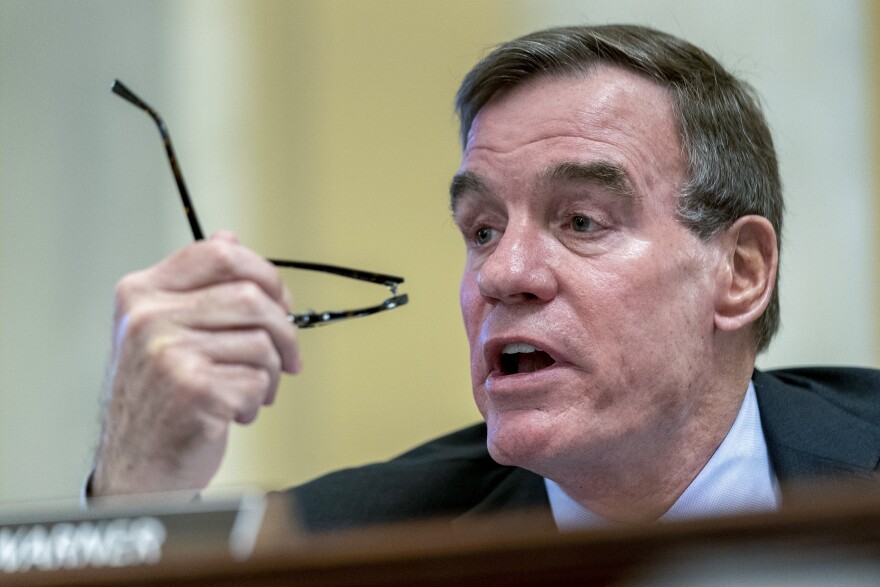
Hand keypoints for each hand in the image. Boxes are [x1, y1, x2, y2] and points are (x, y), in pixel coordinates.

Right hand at [92, 231, 300, 497]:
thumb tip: (230, 238)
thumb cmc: (157, 399)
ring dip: (269, 374)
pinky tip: (234, 412)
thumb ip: (195, 285)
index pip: (218, 254)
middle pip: (252, 297)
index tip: (280, 299)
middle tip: (288, 356)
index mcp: (141, 293)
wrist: (136, 468)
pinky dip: (256, 402)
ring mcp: (169, 354)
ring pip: (262, 343)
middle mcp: (149, 318)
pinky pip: (258, 382)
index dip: (263, 272)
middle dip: (284, 330)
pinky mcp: (193, 390)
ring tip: (250, 391)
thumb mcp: (162, 331)